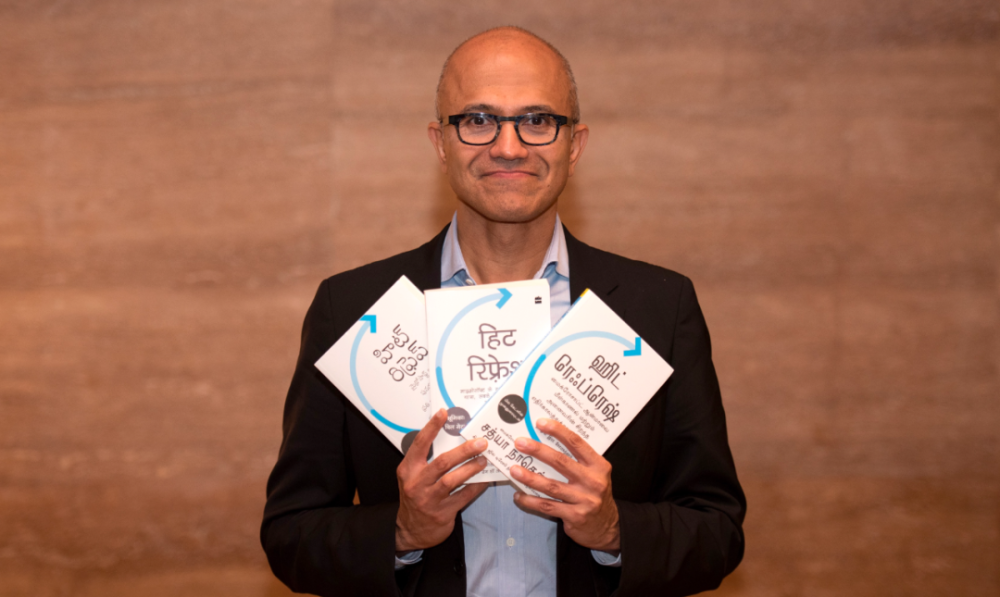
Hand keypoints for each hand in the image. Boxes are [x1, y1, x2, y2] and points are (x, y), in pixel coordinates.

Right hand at [395, 409, 489, 552]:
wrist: (411, 530)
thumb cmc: (416, 497)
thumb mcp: (413, 477)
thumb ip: (427, 461)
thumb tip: (453, 440)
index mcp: (408, 470)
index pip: (420, 445)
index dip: (431, 428)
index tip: (443, 413)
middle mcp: (417, 483)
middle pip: (442, 462)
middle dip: (463, 450)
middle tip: (481, 442)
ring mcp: (429, 500)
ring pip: (452, 480)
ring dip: (471, 468)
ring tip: (484, 460)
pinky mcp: (442, 513)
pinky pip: (463, 497)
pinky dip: (476, 487)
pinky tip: (485, 480)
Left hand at [509, 418, 619, 554]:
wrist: (606, 526)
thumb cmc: (594, 493)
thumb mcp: (594, 474)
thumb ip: (577, 460)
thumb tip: (546, 441)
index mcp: (598, 466)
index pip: (577, 443)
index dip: (558, 431)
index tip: (540, 423)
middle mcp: (593, 481)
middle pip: (561, 462)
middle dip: (538, 451)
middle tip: (520, 443)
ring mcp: (584, 500)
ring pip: (551, 486)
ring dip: (530, 477)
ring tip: (514, 470)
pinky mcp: (575, 516)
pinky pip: (547, 506)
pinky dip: (530, 501)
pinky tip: (518, 495)